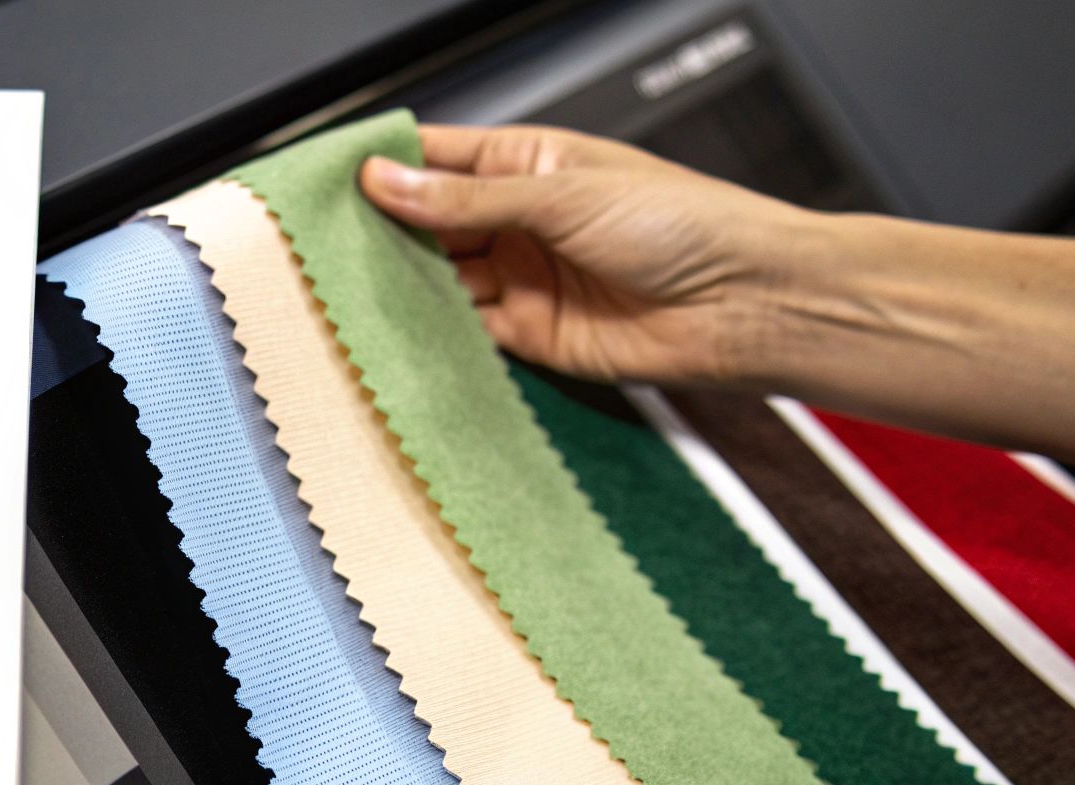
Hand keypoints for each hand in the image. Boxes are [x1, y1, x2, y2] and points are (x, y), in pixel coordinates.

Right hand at [359, 124, 811, 385]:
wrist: (745, 305)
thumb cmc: (685, 226)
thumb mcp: (561, 193)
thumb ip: (468, 195)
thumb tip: (389, 179)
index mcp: (533, 164)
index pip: (442, 158)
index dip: (389, 167)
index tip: (337, 178)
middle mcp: (524, 221)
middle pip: (433, 223)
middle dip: (387, 232)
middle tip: (329, 241)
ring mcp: (527, 279)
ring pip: (444, 280)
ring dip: (406, 285)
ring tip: (355, 286)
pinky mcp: (535, 337)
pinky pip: (471, 334)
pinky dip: (438, 333)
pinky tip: (404, 327)